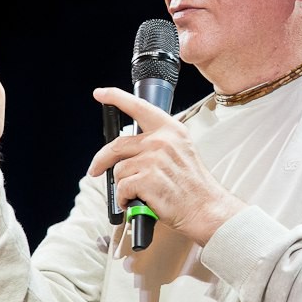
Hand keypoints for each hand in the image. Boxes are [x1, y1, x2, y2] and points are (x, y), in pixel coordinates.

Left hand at [88, 87, 245, 244]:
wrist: (205, 207)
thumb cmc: (192, 185)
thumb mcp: (181, 152)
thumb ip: (157, 143)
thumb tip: (128, 149)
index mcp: (171, 130)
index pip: (139, 107)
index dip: (116, 97)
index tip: (100, 93)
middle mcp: (162, 140)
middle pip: (117, 145)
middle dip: (101, 160)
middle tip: (96, 169)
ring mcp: (154, 159)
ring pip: (119, 170)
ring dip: (123, 185)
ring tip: (137, 193)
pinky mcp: (147, 179)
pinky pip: (121, 187)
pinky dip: (124, 198)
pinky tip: (136, 201)